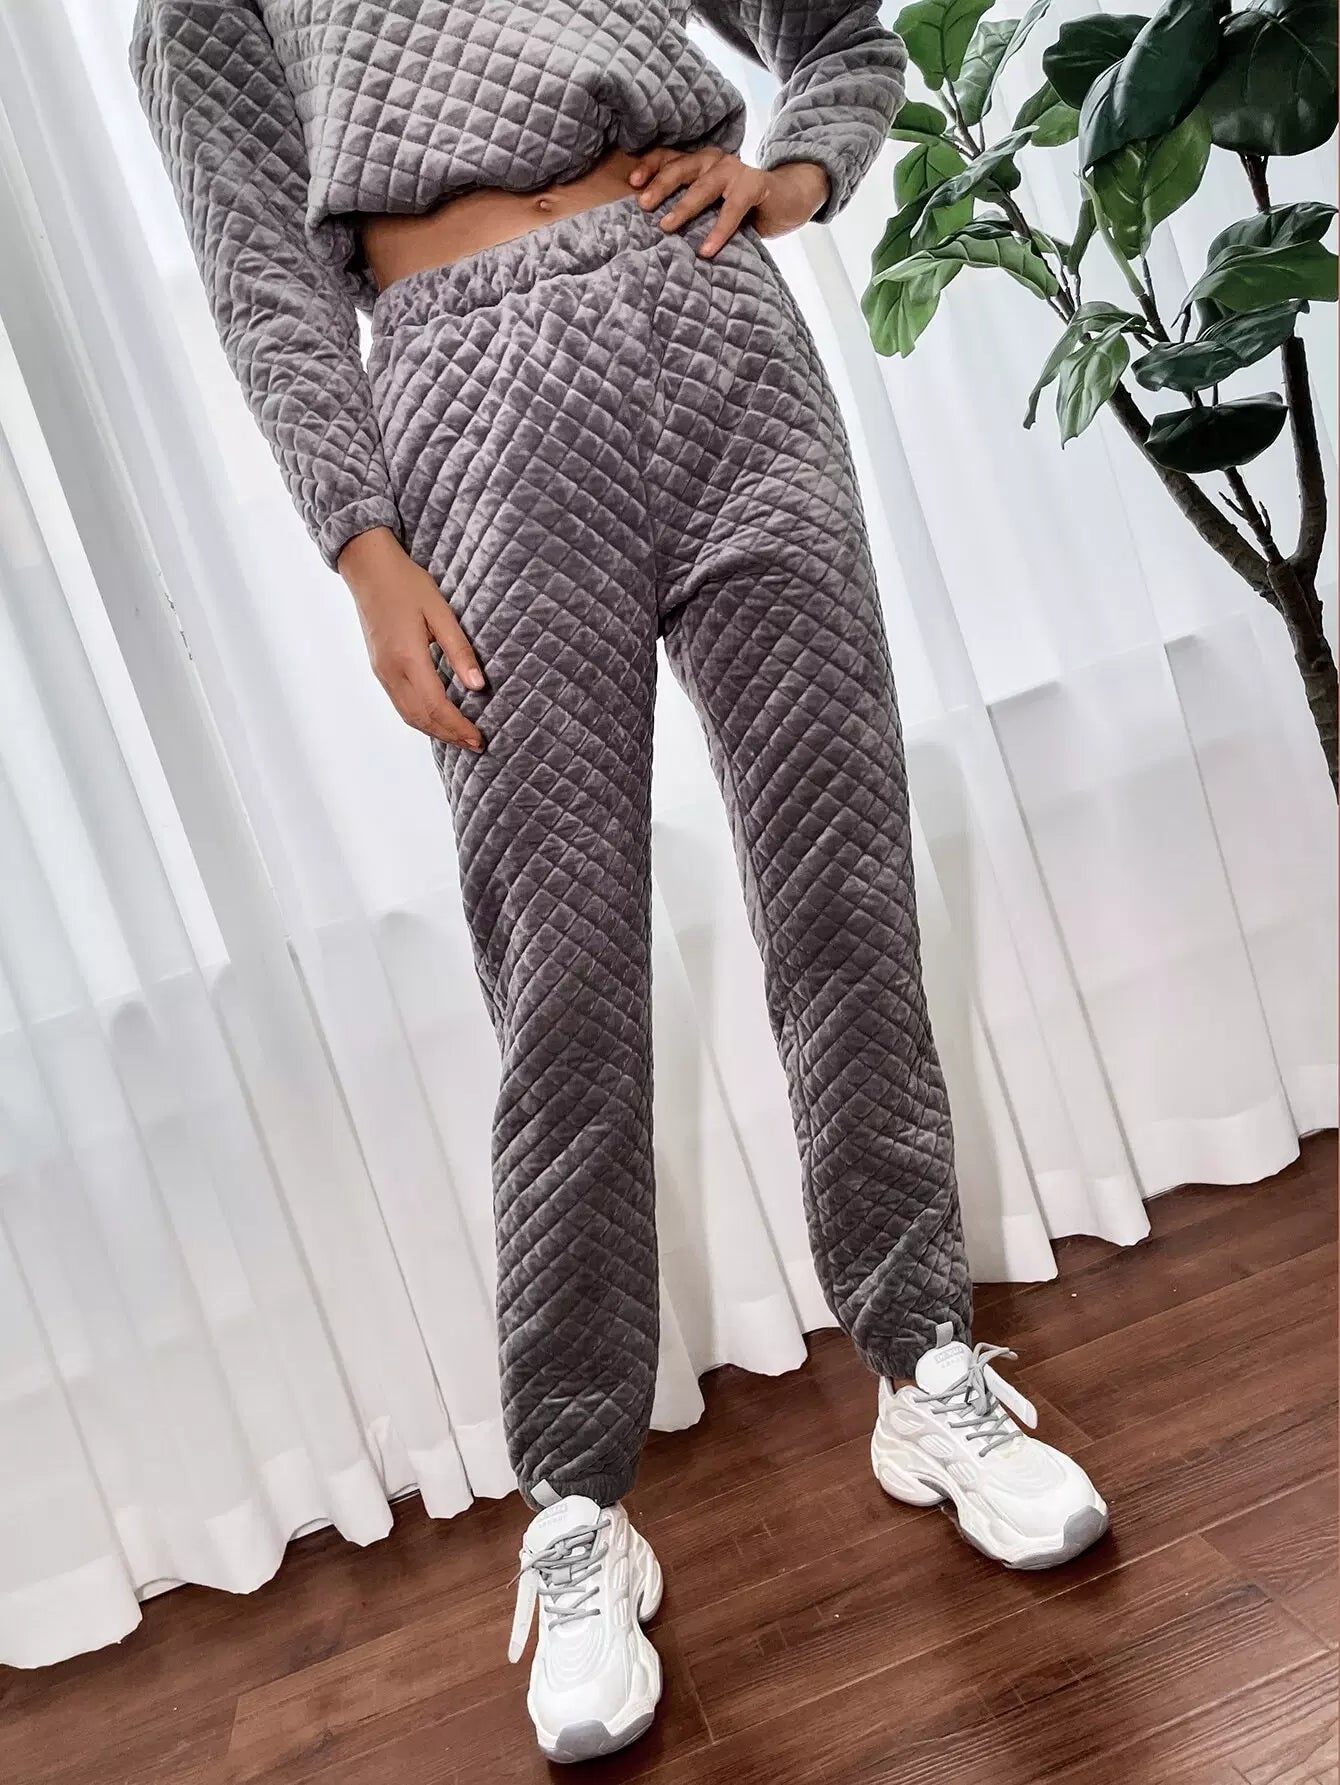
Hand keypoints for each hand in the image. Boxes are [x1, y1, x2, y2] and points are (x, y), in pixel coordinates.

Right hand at [338, 527, 485, 751]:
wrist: (368, 569)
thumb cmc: (406, 584)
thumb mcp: (440, 612)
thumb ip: (459, 651)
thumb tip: (478, 686)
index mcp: (407, 659)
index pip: (436, 707)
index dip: (459, 728)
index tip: (480, 739)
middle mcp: (390, 672)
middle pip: (421, 719)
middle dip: (450, 735)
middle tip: (476, 745)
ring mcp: (382, 672)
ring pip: (409, 715)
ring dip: (435, 731)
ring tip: (460, 738)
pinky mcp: (380, 668)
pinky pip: (401, 704)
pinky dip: (421, 719)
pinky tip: (438, 719)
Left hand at [628, 148, 829, 257]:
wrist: (790, 199)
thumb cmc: (746, 207)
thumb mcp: (713, 206)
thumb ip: (692, 211)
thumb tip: (655, 233)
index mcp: (700, 164)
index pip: (669, 158)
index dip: (650, 166)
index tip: (632, 184)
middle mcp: (715, 161)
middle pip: (681, 167)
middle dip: (660, 185)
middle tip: (643, 205)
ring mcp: (735, 170)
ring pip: (704, 185)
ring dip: (684, 205)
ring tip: (667, 226)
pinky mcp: (756, 185)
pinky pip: (734, 207)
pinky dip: (719, 229)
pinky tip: (706, 250)